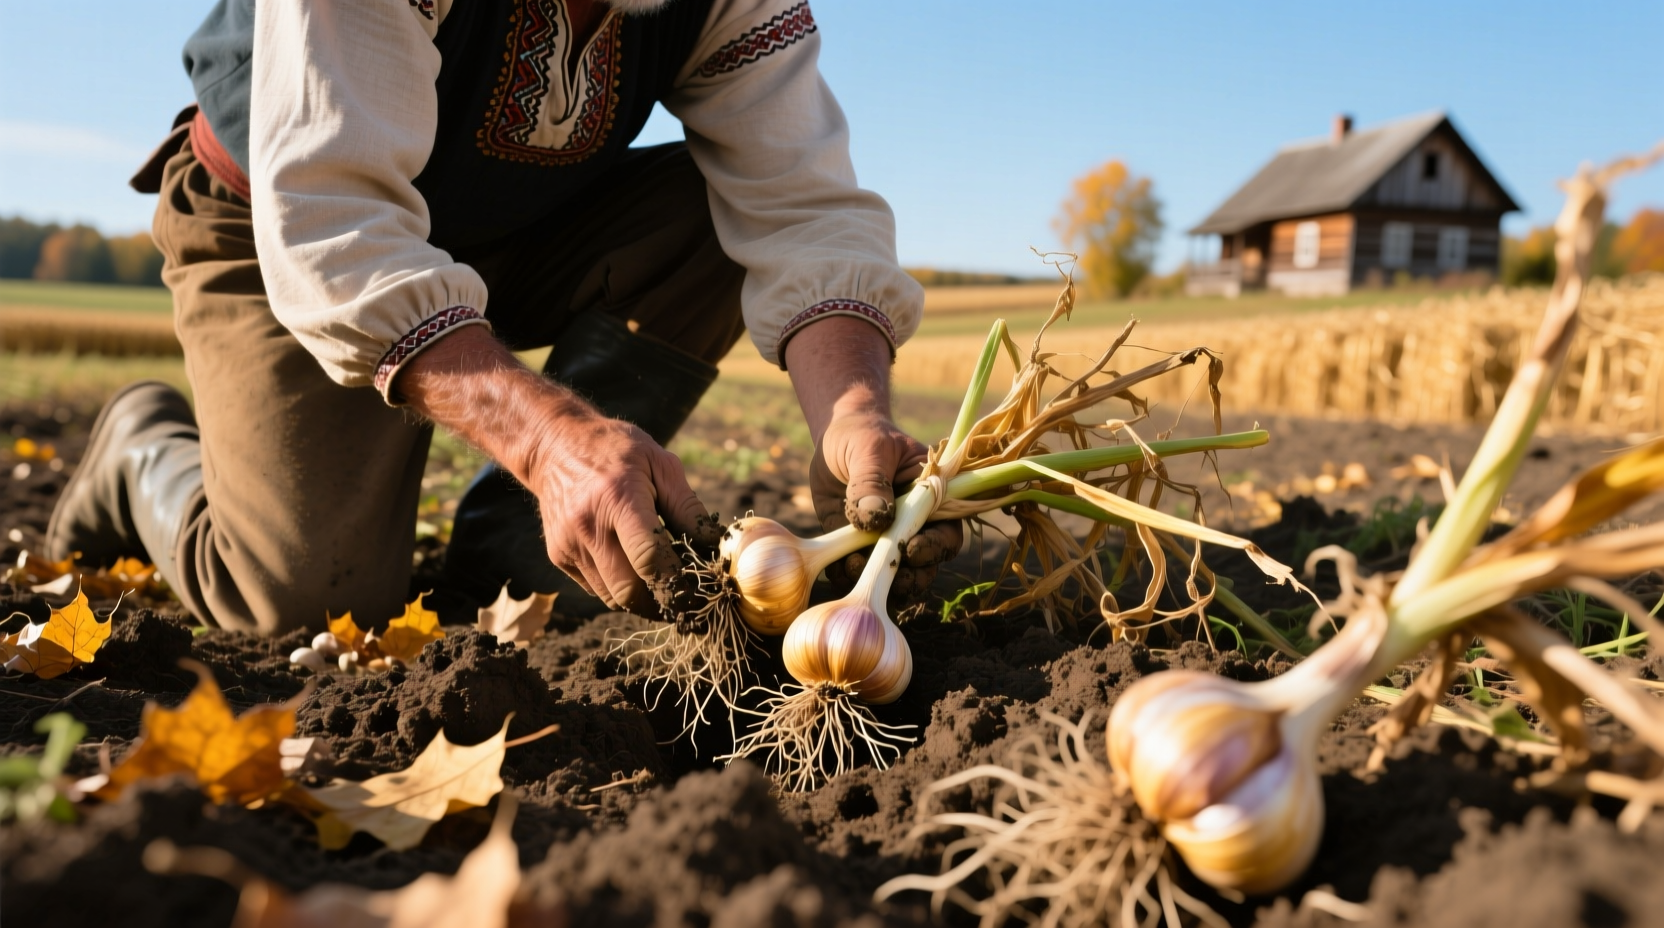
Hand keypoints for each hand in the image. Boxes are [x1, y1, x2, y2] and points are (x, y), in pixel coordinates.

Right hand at [395, 325, 708, 615]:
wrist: (553, 446)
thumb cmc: (615, 450)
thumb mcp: (659, 462)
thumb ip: (687, 506)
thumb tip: (715, 545)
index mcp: (618, 498)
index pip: (649, 558)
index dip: (678, 581)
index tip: (700, 588)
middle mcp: (588, 526)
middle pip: (629, 590)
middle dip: (662, 603)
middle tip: (687, 601)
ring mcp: (569, 544)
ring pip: (613, 597)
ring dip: (643, 602)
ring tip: (666, 591)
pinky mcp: (559, 555)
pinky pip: (597, 589)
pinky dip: (620, 590)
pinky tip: (637, 575)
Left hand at [810, 411, 963, 601]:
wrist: (834, 436)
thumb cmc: (863, 435)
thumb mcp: (870, 448)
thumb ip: (872, 480)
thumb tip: (875, 516)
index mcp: (931, 501)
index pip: (946, 534)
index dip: (935, 548)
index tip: (911, 550)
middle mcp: (913, 526)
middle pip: (924, 566)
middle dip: (908, 578)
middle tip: (883, 576)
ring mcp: (884, 539)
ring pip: (891, 576)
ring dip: (875, 581)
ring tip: (852, 568)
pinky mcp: (854, 545)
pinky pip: (855, 572)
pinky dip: (846, 576)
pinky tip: (837, 567)